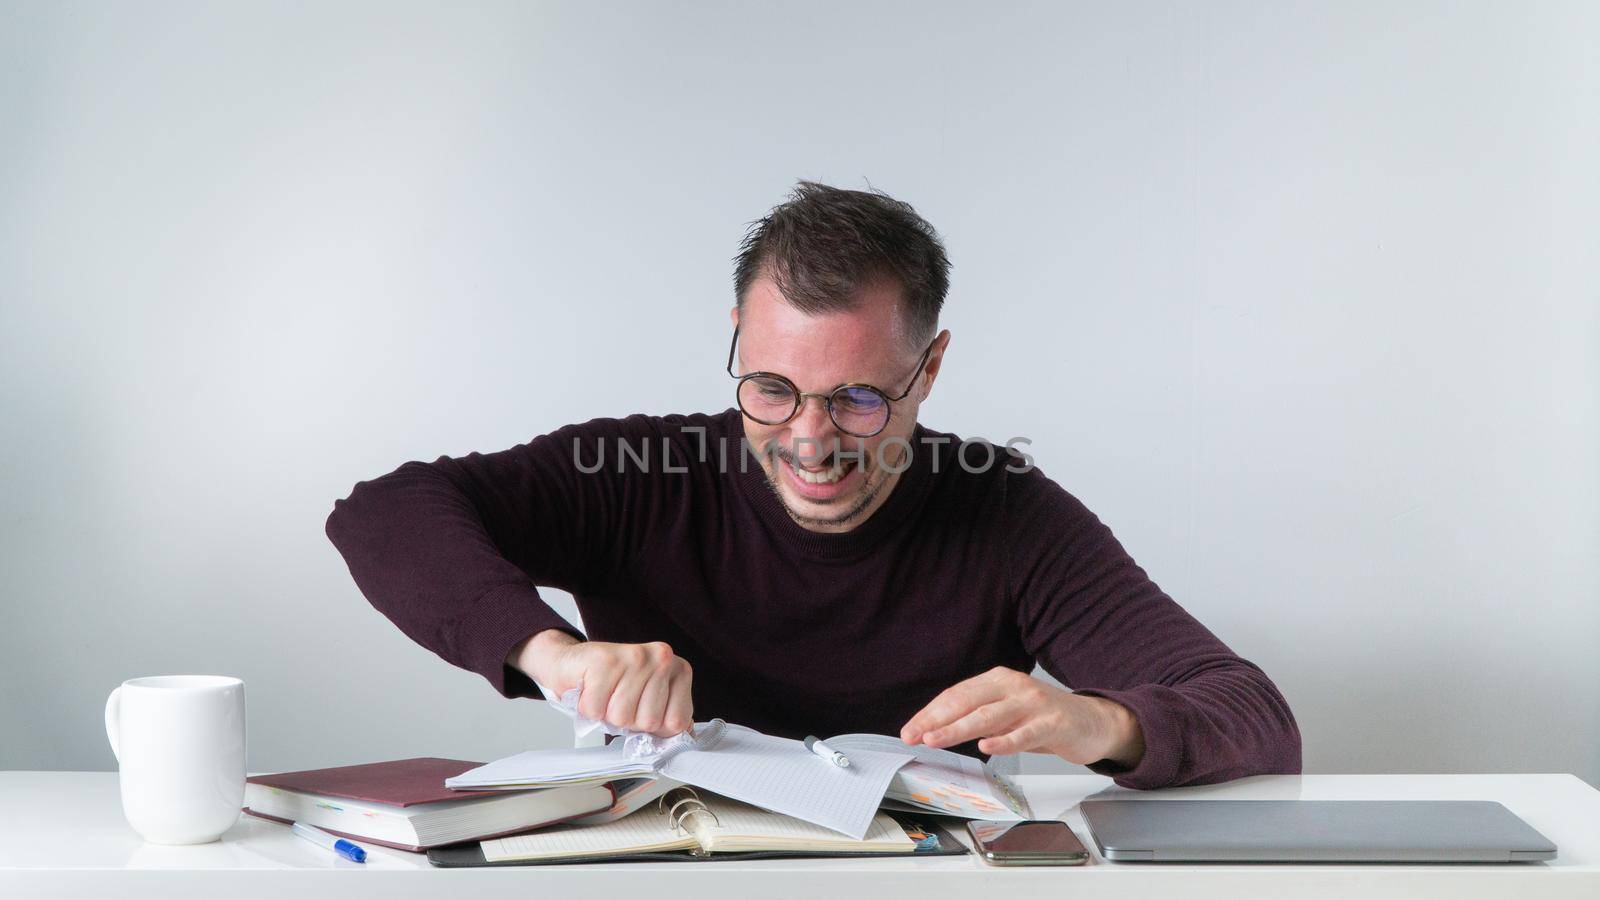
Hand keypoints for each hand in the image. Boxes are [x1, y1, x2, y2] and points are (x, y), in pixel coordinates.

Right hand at [509, 630, 693, 737]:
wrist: (571, 662)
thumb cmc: (612, 685)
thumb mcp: (650, 701)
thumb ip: (669, 718)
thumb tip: (686, 737)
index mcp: (679, 670)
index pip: (676, 723)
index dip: (654, 728)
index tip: (642, 710)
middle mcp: (662, 658)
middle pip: (648, 722)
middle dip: (628, 720)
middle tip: (618, 700)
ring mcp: (635, 656)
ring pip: (622, 717)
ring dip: (606, 714)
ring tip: (605, 694)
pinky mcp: (605, 659)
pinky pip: (597, 709)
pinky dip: (588, 707)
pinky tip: (591, 689)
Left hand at [899, 667, 1144, 766]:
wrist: (1092, 722)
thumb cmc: (1043, 719)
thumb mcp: (1006, 714)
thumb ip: (977, 718)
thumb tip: (934, 730)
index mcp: (997, 680)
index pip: (956, 695)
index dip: (930, 712)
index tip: (910, 730)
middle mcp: (1013, 686)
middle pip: (967, 702)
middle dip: (936, 719)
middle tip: (915, 735)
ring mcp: (1033, 703)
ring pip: (989, 716)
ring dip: (958, 728)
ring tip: (936, 739)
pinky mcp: (1053, 722)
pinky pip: (1025, 733)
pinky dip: (1004, 741)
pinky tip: (986, 747)